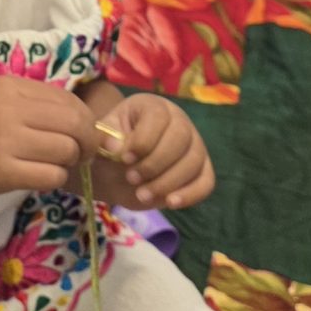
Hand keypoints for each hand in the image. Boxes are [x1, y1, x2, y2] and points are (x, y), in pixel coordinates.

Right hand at [0, 77, 100, 202]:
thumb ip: (34, 102)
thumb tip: (82, 118)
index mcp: (9, 87)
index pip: (67, 99)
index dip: (85, 119)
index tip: (83, 134)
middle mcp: (7, 109)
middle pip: (73, 124)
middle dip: (87, 141)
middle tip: (83, 154)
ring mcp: (4, 141)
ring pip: (66, 150)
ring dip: (70, 162)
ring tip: (57, 165)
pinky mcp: (2, 172)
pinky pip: (51, 176)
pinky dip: (56, 179)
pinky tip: (44, 177)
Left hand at [94, 95, 214, 210]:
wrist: (119, 167)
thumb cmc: (113, 146)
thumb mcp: (104, 137)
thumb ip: (106, 139)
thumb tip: (115, 148)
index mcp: (154, 107)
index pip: (158, 117)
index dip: (143, 140)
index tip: (125, 159)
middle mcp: (180, 121)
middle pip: (181, 138)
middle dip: (155, 163)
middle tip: (131, 178)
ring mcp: (195, 145)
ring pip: (194, 161)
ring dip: (168, 182)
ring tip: (142, 194)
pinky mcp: (202, 170)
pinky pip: (206, 182)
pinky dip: (191, 194)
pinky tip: (170, 203)